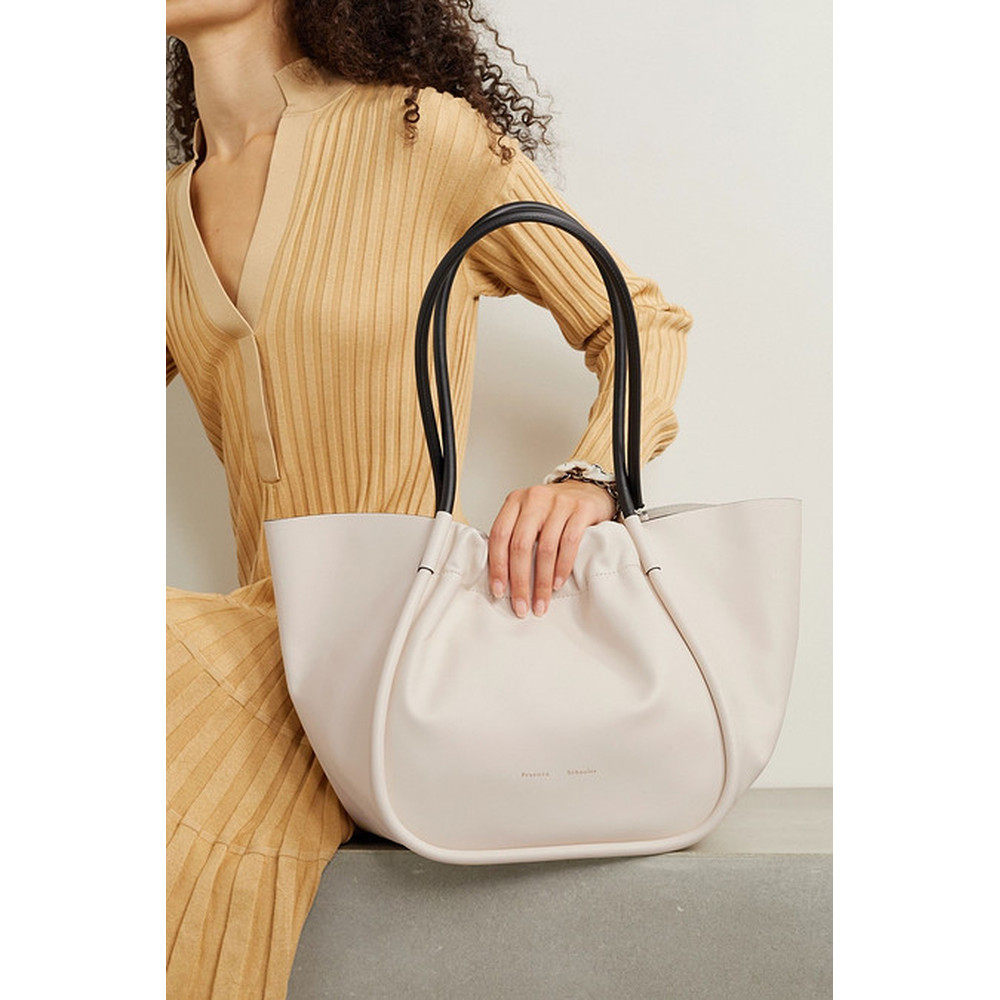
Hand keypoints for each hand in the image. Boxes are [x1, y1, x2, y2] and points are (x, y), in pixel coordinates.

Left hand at [488, 480, 616, 617]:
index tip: (498, 592)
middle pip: (520, 545)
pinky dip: (562, 568)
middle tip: (521, 605)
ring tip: (541, 602)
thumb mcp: (528, 516)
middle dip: (519, 581)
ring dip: (542, 582)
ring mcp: (559, 503)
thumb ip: (513, 536)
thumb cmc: (553, 510)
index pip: (499, 535)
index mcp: (515, 501)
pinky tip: (558, 584)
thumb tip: (500, 577)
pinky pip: (569, 543)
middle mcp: (535, 499)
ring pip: (545, 548)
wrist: (588, 490)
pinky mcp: (581, 509)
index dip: (497, 566)